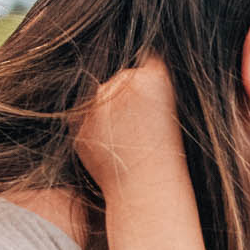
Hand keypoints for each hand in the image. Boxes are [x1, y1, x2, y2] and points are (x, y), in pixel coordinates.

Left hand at [74, 56, 184, 191]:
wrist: (146, 189)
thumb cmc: (166, 155)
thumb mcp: (172, 111)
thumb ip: (150, 85)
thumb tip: (136, 60)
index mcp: (155, 76)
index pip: (147, 61)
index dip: (148, 81)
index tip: (151, 101)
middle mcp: (124, 81)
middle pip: (120, 79)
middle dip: (124, 98)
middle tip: (137, 128)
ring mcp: (98, 100)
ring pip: (98, 97)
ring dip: (105, 113)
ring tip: (124, 141)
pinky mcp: (77, 119)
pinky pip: (81, 116)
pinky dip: (91, 129)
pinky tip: (109, 147)